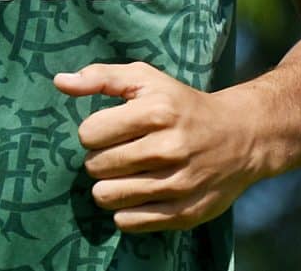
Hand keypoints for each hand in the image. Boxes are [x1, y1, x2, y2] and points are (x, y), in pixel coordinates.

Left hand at [54, 61, 265, 232]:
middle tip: (119, 153)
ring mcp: (178, 184)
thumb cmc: (181, 104)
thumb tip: (59, 81)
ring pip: (107, 197)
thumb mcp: (145, 79)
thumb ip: (100, 77)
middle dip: (100, 159)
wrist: (241, 136)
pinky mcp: (185, 213)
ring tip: (125, 174)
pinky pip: (128, 222)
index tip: (110, 129)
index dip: (93, 132)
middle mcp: (169, 149)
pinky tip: (138, 193)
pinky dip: (125, 210)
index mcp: (156, 112)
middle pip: (95, 166)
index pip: (88, 134)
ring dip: (109, 186)